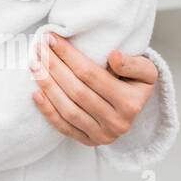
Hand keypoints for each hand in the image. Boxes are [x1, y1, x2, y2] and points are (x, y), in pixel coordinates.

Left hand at [30, 34, 157, 145]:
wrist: (135, 106)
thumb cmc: (135, 81)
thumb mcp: (145, 70)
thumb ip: (133, 63)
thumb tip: (114, 56)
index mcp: (130, 102)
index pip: (91, 75)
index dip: (68, 55)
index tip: (51, 38)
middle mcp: (117, 122)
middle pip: (77, 91)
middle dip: (54, 68)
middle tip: (38, 49)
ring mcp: (103, 135)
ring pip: (68, 110)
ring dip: (47, 87)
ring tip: (34, 66)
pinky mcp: (89, 142)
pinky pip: (64, 127)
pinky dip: (48, 111)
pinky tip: (35, 93)